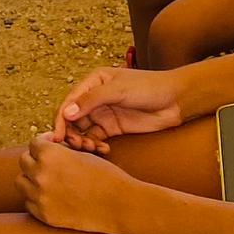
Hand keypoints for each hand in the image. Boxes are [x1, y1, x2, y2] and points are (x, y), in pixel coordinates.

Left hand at [18, 132, 138, 233]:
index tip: (53, 146)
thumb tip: (43, 149)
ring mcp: (41, 197)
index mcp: (50, 155)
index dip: (44, 143)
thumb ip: (58, 151)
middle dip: (36, 159)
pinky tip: (51, 196)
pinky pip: (29, 203)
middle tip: (50, 163)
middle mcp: (41, 175)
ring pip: (21, 182)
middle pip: (24, 161)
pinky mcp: (45, 216)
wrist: (119, 205)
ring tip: (47, 179)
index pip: (33, 143)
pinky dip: (36, 198)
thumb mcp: (81, 154)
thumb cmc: (105, 175)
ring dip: (31, 178)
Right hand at [50, 66, 183, 149]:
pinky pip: (96, 139)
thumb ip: (91, 100)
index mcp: (93, 82)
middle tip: (77, 146)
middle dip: (71, 134)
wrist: (175, 100)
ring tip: (91, 149)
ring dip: (83, 141)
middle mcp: (94, 98)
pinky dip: (96, 146)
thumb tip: (66, 113)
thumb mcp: (118, 90)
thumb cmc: (148, 87)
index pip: (69, 102)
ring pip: (83, 131)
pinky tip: (104, 150)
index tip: (57, 137)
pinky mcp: (113, 128)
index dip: (61, 119)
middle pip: (72, 119)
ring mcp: (104, 113)